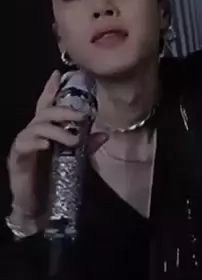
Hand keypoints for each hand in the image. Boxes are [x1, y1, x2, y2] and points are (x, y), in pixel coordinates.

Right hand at [7, 70, 107, 225]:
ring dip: (57, 129)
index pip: (47, 105)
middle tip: (82, 115)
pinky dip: (37, 142)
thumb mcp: (76, 159)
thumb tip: (105, 134)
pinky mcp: (18, 159)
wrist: (40, 206)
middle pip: (44, 112)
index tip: (58, 73)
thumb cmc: (55, 178)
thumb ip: (87, 146)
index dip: (51, 89)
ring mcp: (24, 145)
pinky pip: (24, 145)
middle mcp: (33, 133)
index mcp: (46, 130)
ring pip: (36, 126)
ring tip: (74, 139)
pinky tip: (48, 145)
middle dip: (63, 110)